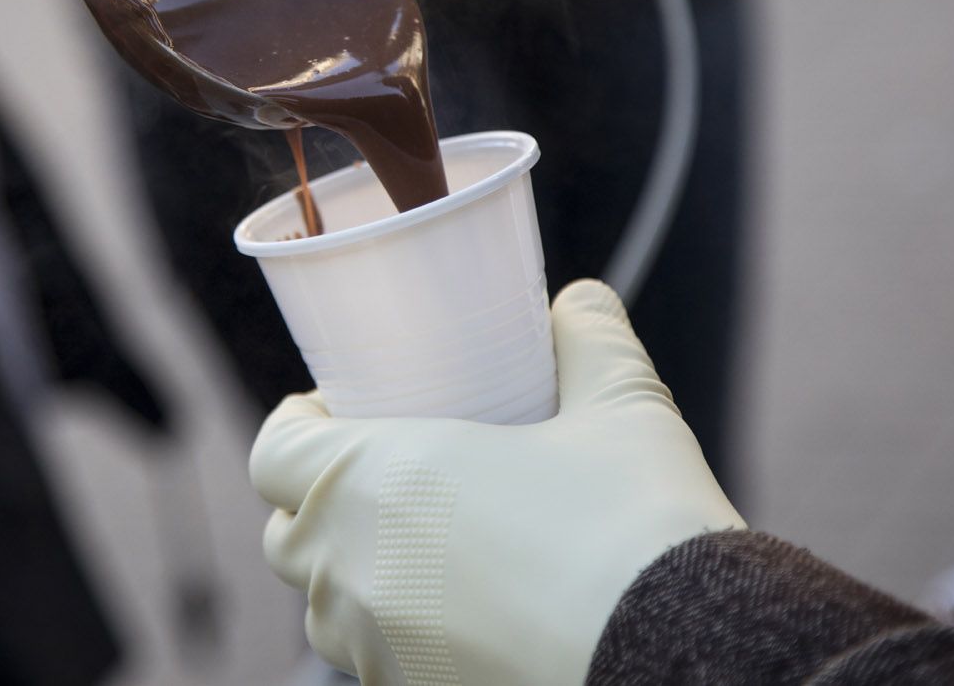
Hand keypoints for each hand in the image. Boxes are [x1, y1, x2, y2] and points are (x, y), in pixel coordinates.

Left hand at [250, 279, 744, 685]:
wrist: (682, 653)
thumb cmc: (636, 527)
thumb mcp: (620, 407)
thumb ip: (590, 338)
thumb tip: (579, 303)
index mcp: (370, 482)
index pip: (271, 451)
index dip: (298, 424)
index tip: (343, 409)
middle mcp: (350, 572)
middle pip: (287, 531)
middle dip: (322, 500)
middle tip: (393, 471)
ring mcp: (376, 650)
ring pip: (329, 606)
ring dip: (360, 571)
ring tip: (434, 543)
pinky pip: (380, 658)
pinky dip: (406, 628)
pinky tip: (476, 607)